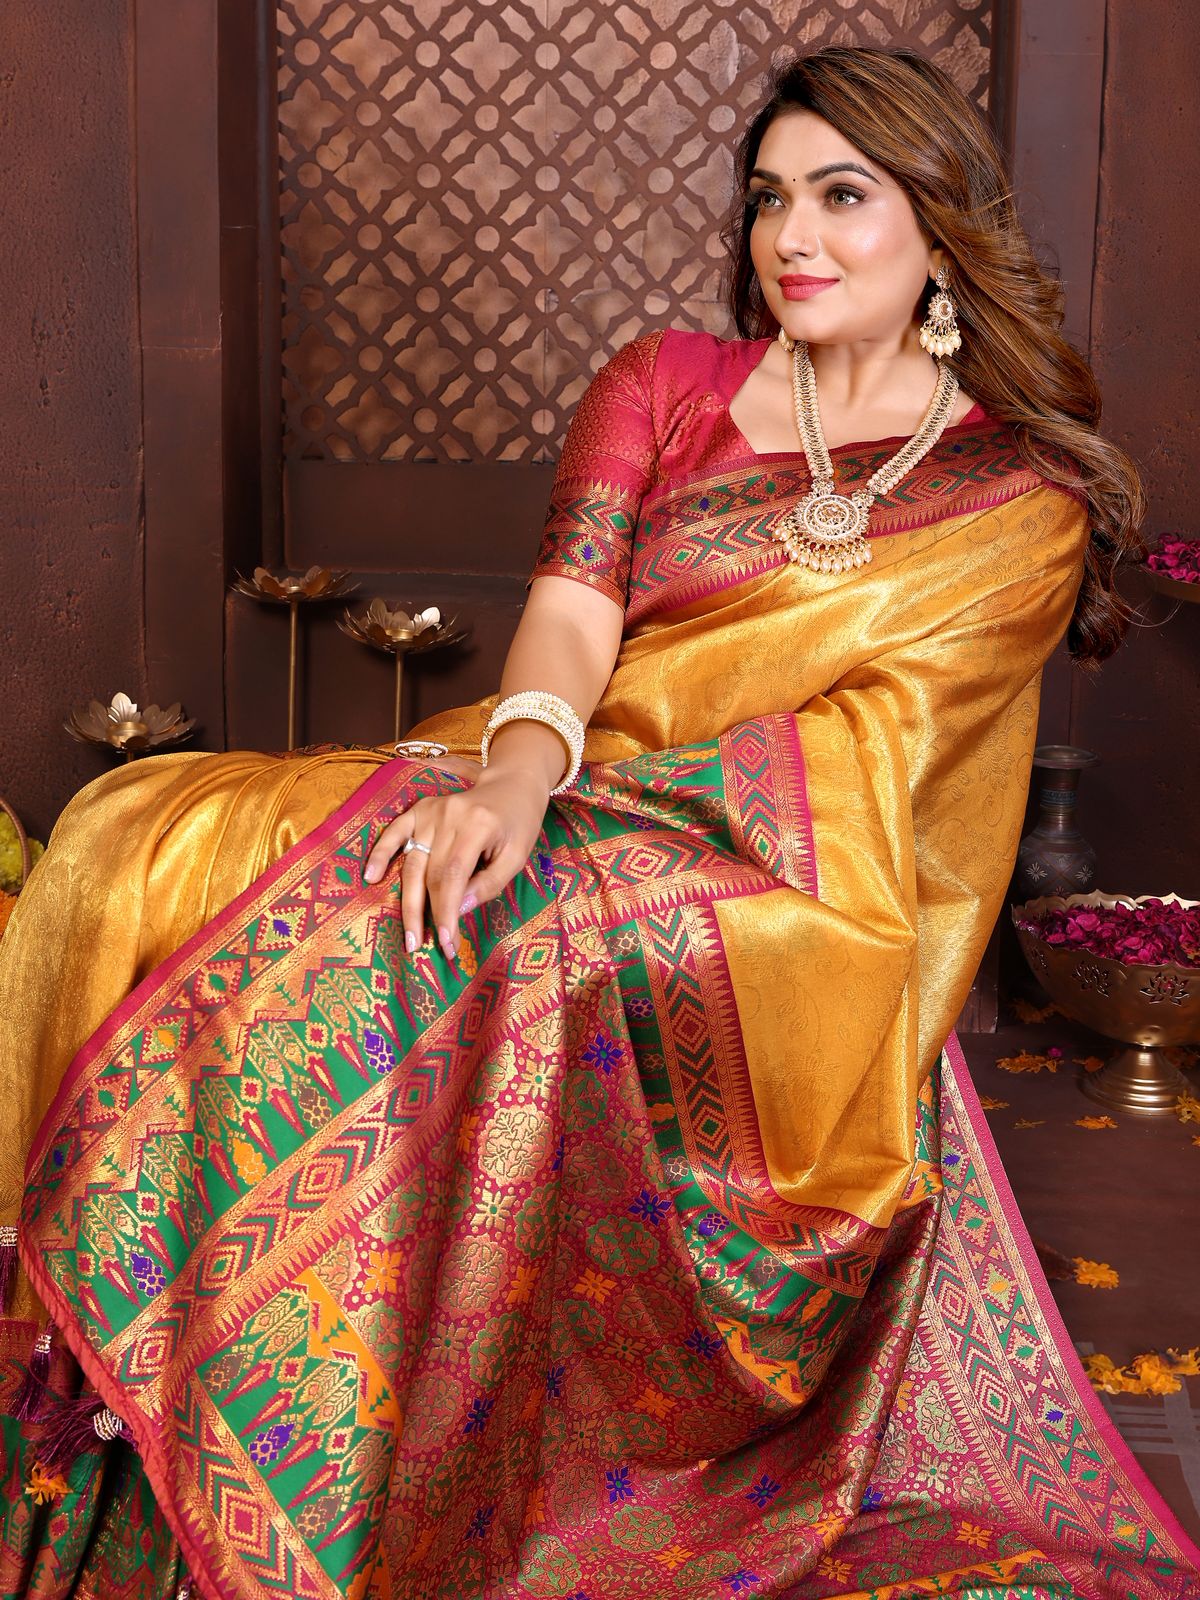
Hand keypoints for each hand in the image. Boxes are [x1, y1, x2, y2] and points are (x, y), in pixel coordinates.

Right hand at [362, 764, 549, 961]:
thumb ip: (489, 884)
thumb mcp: (516, 856)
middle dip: (427, 915)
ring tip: (408, 934)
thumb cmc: (518, 824)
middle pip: (429, 874)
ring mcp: (431, 811)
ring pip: (412, 862)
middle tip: (423, 947)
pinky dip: (380, 853)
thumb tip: (458, 910)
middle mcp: (449, 816)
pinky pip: (394, 832)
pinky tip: (370, 876)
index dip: (446, 912)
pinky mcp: (420, 809)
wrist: (512, 784)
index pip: (452, 877)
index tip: (447, 943)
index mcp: (476, 825)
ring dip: (407, 901)